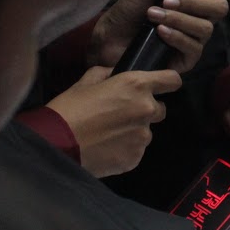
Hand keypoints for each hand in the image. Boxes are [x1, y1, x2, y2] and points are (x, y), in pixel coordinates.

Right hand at [45, 65, 180, 177]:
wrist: (57, 143)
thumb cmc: (70, 108)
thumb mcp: (86, 81)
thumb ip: (108, 73)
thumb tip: (116, 72)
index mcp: (137, 85)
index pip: (172, 80)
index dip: (167, 82)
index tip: (163, 86)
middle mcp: (147, 109)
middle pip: (160, 108)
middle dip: (145, 109)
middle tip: (121, 114)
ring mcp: (143, 136)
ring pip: (146, 131)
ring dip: (134, 130)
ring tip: (108, 133)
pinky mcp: (136, 157)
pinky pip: (136, 150)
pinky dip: (126, 148)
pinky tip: (106, 147)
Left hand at [88, 0, 229, 72]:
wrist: (108, 40)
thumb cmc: (127, 12)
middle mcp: (200, 18)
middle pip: (221, 8)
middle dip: (195, 3)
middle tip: (167, 0)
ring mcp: (195, 39)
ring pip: (206, 28)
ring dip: (180, 19)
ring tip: (154, 15)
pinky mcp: (186, 60)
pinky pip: (193, 47)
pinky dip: (176, 36)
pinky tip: (159, 31)